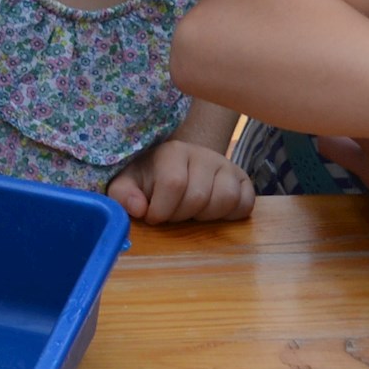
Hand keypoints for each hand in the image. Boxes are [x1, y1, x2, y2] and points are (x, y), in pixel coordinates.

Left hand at [108, 136, 255, 225]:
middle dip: (181, 215)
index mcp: (173, 152)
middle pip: (199, 196)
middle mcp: (204, 155)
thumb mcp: (129, 183)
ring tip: (192, 211)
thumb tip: (138, 209)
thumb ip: (122, 195)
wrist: (179, 166)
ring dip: (206, 215)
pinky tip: (213, 211)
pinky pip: (246, 203)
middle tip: (173, 213)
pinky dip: (231, 214)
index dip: (162, 209)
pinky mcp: (244, 180)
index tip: (154, 216)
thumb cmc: (151, 178)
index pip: (174, 183)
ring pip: (226, 199)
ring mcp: (227, 166)